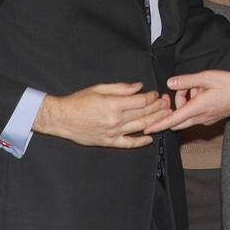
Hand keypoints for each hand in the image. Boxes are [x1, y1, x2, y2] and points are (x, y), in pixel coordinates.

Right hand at [33, 82, 169, 147]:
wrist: (62, 118)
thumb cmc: (79, 101)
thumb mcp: (99, 88)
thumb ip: (121, 88)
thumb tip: (139, 86)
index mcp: (114, 104)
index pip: (141, 101)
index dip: (152, 97)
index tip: (156, 94)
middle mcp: (116, 119)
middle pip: (144, 113)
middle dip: (157, 108)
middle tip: (166, 104)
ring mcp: (113, 132)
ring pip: (140, 127)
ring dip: (155, 122)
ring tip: (165, 117)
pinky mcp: (109, 142)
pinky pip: (129, 143)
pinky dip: (141, 141)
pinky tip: (150, 138)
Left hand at [143, 71, 229, 133]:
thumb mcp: (206, 77)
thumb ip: (186, 81)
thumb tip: (170, 83)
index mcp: (197, 109)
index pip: (173, 120)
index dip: (158, 124)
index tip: (147, 128)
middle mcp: (200, 118)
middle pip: (178, 117)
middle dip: (173, 105)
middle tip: (181, 88)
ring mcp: (206, 119)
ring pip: (186, 114)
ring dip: (185, 101)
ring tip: (197, 86)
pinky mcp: (210, 117)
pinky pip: (195, 113)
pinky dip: (193, 102)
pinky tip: (202, 90)